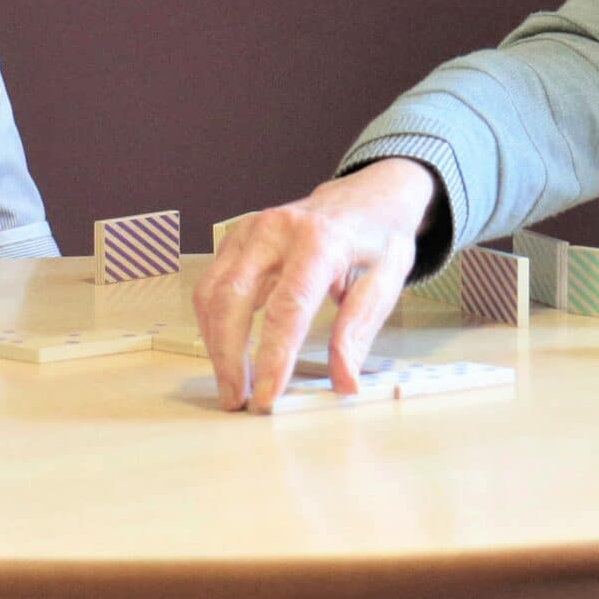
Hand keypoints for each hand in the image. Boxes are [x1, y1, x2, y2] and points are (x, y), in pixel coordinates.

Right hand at [192, 158, 433, 412]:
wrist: (366, 197)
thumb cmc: (378, 239)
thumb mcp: (387, 281)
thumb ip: (359, 331)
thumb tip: (344, 383)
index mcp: (320, 240)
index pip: (288, 307)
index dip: (273, 356)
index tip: (266, 397)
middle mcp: (276, 230)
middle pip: (233, 298)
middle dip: (228, 356)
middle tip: (237, 401)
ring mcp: (250, 230)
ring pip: (212, 293)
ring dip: (215, 344)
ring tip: (231, 385)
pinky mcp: (236, 238)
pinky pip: (211, 285)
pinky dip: (212, 324)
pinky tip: (227, 351)